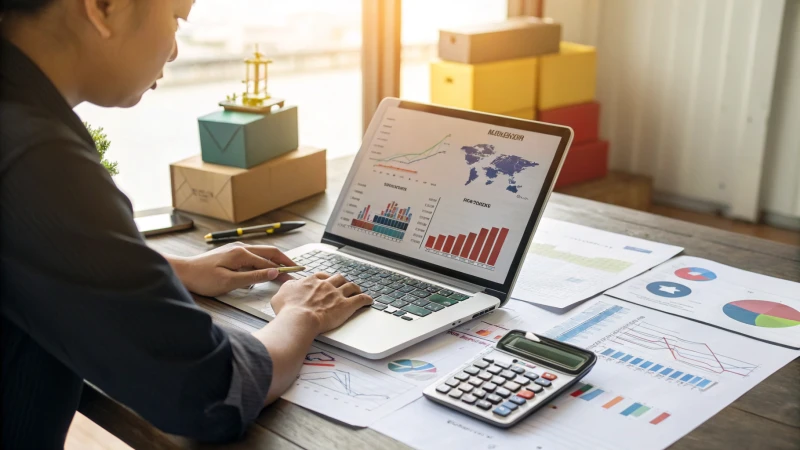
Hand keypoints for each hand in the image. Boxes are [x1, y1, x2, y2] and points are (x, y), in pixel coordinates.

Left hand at [168, 242, 295, 296]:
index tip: (296, 275)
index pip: (269, 261)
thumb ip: (253, 277)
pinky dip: (264, 260)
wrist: (183, 272)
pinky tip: (266, 267)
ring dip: (275, 260)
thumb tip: (273, 272)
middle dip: (284, 260)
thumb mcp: (229, 282)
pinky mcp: (231, 253)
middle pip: (269, 251)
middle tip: (296, 269)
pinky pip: (253, 255)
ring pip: (262, 252)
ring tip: (285, 269)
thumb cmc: (203, 278)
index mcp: (242, 254)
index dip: (284, 268)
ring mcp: (236, 249)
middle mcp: (241, 247)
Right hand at [271, 272, 372, 334]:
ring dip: (355, 287)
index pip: (321, 276)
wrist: (299, 319)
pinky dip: (366, 299)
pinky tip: (369, 300)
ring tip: (357, 290)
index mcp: (311, 281)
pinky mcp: (346, 306)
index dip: (326, 278)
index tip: (327, 281)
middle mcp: (326, 285)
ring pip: (351, 286)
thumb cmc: (288, 309)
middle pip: (338, 278)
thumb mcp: (280, 294)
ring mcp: (337, 294)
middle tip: (343, 285)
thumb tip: (289, 285)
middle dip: (342, 281)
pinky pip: (360, 299)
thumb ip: (287, 287)